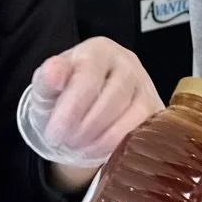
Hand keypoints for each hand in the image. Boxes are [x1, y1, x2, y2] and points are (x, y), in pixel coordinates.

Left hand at [16, 37, 162, 166]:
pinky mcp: (156, 109)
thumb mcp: (47, 90)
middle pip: (113, 96)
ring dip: (104, 139)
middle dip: (87, 127)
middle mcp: (127, 63)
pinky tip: (101, 151)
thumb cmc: (65, 96)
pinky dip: (121, 145)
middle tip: (67, 143)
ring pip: (134, 115)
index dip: (71, 109)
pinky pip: (146, 130)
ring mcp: (146, 86)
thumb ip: (46, 80)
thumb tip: (52, 70)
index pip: (89, 77)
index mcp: (98, 50)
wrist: (84, 111)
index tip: (54, 133)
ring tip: (81, 148)